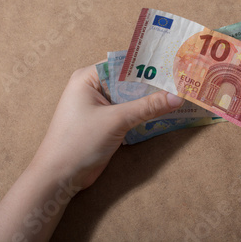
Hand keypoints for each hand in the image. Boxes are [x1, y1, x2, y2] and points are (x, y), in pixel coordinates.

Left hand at [31, 63, 184, 189]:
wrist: (59, 177)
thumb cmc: (79, 142)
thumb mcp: (116, 121)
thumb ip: (148, 107)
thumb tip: (177, 97)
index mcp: (88, 78)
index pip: (123, 64)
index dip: (147, 65)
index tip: (173, 65)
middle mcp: (93, 88)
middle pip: (129, 81)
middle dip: (152, 84)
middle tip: (181, 81)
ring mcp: (99, 107)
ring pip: (131, 98)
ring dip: (150, 100)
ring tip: (178, 95)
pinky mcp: (105, 124)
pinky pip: (129, 113)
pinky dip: (143, 114)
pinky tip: (164, 114)